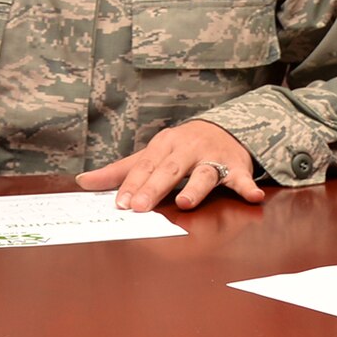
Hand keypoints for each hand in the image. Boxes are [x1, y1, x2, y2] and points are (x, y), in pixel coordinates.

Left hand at [75, 120, 263, 210]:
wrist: (223, 129)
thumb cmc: (180, 148)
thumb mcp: (151, 155)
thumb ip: (120, 171)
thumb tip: (82, 182)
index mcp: (164, 146)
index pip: (146, 166)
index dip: (134, 185)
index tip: (122, 204)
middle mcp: (188, 149)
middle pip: (170, 170)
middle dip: (155, 187)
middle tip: (141, 207)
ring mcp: (213, 157)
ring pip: (204, 173)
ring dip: (196, 187)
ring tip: (186, 202)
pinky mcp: (236, 166)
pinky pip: (242, 177)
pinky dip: (247, 186)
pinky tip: (253, 196)